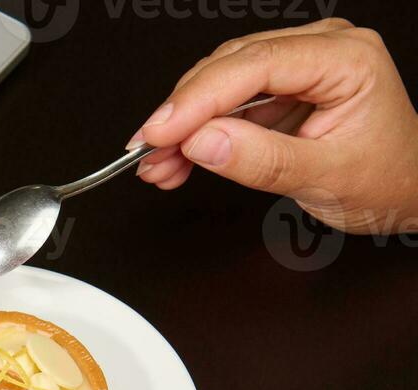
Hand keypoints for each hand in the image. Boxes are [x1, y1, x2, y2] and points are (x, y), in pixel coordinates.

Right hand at [127, 19, 417, 233]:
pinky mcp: (279, 89)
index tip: (159, 132)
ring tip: (156, 166)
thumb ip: (262, 160)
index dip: (198, 99)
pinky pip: (226, 104)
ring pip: (219, 84)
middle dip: (182, 114)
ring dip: (182, 126)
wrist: (406, 192)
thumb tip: (202, 143)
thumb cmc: (386, 179)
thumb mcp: (325, 177)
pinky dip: (197, 133)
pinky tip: (176, 159)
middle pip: (229, 68)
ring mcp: (297, 66)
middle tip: (146, 153)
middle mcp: (320, 49)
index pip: (255, 65)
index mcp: (344, 58)